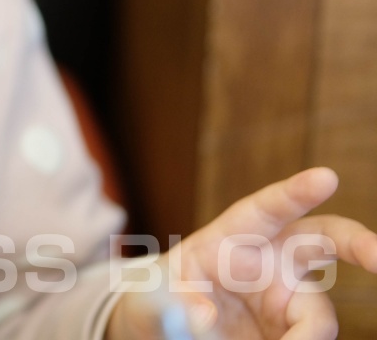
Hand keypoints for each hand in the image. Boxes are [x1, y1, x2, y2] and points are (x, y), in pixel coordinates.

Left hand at [108, 168, 376, 339]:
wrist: (167, 331)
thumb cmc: (157, 303)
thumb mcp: (146, 300)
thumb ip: (167, 306)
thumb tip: (201, 316)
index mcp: (231, 236)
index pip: (265, 209)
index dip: (295, 192)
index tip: (327, 177)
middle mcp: (270, 262)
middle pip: (325, 241)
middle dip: (359, 244)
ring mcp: (289, 297)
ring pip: (318, 315)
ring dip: (305, 337)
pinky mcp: (294, 329)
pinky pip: (310, 339)